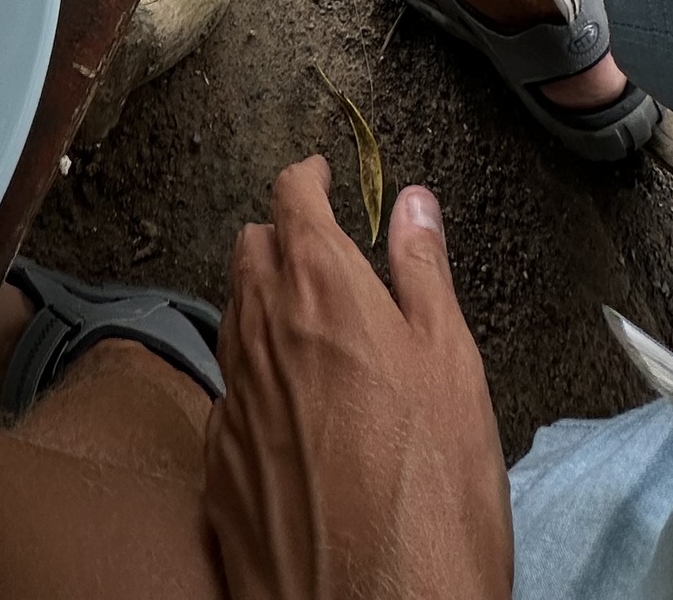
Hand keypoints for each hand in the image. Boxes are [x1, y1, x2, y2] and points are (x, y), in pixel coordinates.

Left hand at [204, 157, 510, 599]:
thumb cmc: (430, 495)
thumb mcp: (454, 366)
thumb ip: (424, 273)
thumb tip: (413, 204)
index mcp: (320, 291)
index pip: (291, 198)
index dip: (307, 178)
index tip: (320, 176)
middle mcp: (260, 333)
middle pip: (249, 250)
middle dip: (280, 236)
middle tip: (319, 249)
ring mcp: (232, 402)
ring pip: (232, 319)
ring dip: (262, 302)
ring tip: (309, 321)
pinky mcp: (218, 467)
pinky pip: (228, 395)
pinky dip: (255, 379)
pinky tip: (291, 408)